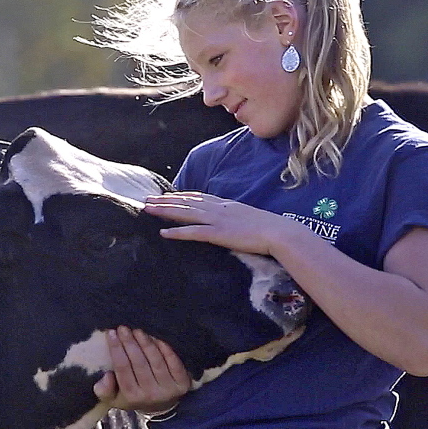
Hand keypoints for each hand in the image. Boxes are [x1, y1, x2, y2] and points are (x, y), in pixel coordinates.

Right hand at [92, 326, 191, 411]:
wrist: (161, 407)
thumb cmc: (133, 397)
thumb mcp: (114, 399)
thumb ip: (103, 390)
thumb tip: (107, 375)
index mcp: (132, 397)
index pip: (122, 368)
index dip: (116, 349)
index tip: (111, 333)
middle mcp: (151, 395)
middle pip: (139, 363)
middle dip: (129, 342)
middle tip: (123, 328)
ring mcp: (168, 390)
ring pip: (156, 361)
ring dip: (146, 343)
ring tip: (138, 331)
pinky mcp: (182, 384)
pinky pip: (173, 362)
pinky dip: (165, 349)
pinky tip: (156, 338)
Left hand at [143, 192, 296, 255]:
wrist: (280, 232)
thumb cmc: (269, 229)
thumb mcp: (249, 217)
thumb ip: (236, 217)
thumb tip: (230, 221)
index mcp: (226, 204)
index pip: (198, 197)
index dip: (180, 196)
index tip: (166, 195)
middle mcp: (218, 208)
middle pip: (186, 202)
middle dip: (165, 200)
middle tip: (147, 199)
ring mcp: (217, 220)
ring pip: (185, 213)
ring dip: (164, 211)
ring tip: (147, 209)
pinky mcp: (218, 234)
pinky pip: (193, 232)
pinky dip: (177, 232)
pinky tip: (163, 233)